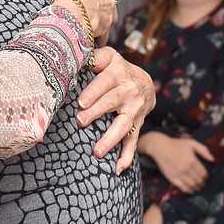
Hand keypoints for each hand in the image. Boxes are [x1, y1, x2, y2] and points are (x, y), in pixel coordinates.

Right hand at [38, 0, 114, 39]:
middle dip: (88, 1)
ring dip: (96, 16)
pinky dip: (99, 33)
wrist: (74, 11)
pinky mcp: (109, 20)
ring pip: (103, 10)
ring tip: (84, 24)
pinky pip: (105, 29)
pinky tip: (90, 37)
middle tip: (76, 9)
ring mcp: (108, 4)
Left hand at [76, 46, 154, 173]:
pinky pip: (133, 141)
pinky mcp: (137, 124)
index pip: (104, 83)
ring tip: (97, 152)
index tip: (81, 103)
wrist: (145, 82)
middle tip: (80, 122)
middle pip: (111, 103)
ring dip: (110, 139)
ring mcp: (134, 110)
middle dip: (96, 113)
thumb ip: (95, 56)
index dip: (93, 92)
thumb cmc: (116, 69)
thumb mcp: (108, 57)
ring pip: (123, 125)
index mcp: (118, 74)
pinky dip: (126, 156)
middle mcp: (129, 92)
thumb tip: (78, 55)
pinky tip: (118, 169)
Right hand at [142, 132, 214, 193]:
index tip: (206, 178)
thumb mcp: (191, 143)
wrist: (159, 147)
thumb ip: (203, 150)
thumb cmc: (176, 144)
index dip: (206, 177)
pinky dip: (188, 190)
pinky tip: (190, 191)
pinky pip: (182, 187)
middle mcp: (187, 169)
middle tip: (203, 185)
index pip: (203, 173)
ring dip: (196, 188)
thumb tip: (213, 159)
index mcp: (193, 161)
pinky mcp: (172, 178)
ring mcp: (179, 174)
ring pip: (191, 185)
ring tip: (198, 188)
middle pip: (198, 180)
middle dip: (202, 184)